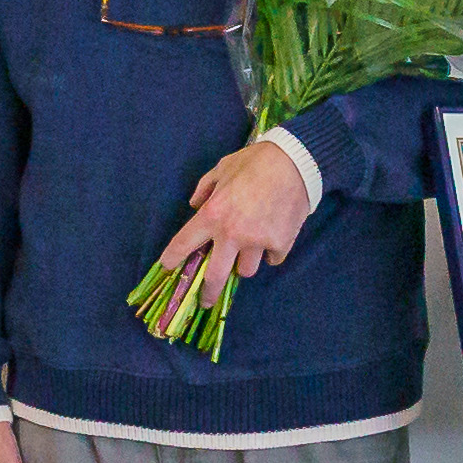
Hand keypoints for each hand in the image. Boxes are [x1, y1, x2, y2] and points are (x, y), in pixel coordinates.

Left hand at [145, 139, 318, 320]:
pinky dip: (271, 252)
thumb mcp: (222, 168)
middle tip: (205, 301)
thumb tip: (194, 204)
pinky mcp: (280, 244)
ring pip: (246, 270)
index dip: (172, 258)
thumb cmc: (255, 161)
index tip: (167, 267)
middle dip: (208, 293)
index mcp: (213, 214)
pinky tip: (273, 236)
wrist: (295, 161)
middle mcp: (232, 234)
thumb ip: (204, 188)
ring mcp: (257, 242)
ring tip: (250, 247)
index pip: (184, 243)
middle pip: (215, 277)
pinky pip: (272, 259)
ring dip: (245, 262)